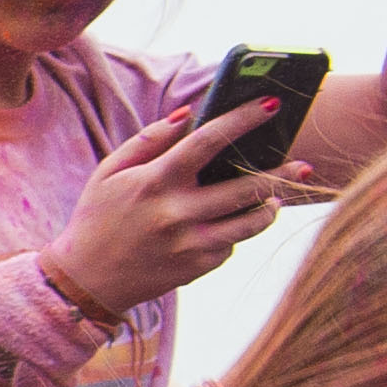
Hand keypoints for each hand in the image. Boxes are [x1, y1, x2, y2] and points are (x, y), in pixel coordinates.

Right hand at [48, 97, 294, 317]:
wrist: (84, 282)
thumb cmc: (97, 220)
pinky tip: (227, 226)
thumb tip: (189, 114)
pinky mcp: (198, 267)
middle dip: (282, 172)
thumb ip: (148, 140)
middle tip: (302, 164)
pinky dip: (235, 233)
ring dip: (271, 206)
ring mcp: (190, 243)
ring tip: (274, 198)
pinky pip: (233, 245)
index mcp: (154, 182)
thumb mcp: (108, 174)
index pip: (208, 141)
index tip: (270, 104)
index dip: (243, 119)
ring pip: (254, 221)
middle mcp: (176, 212)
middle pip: (248, 186)